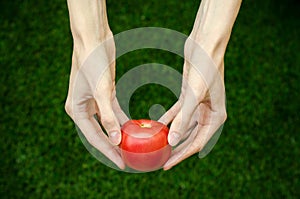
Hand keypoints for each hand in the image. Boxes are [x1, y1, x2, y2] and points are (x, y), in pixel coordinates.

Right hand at [65, 32, 128, 169]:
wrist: (93, 39)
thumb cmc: (92, 62)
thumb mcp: (100, 91)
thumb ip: (107, 116)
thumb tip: (115, 140)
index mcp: (76, 110)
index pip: (94, 138)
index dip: (108, 152)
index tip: (122, 164)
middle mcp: (83, 108)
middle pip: (101, 133)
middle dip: (114, 147)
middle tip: (128, 159)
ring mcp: (94, 101)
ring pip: (109, 123)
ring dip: (120, 133)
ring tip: (132, 147)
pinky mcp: (105, 94)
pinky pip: (115, 111)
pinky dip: (123, 119)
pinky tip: (133, 127)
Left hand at [159, 37, 226, 169]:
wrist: (205, 45)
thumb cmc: (205, 68)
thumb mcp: (193, 96)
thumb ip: (184, 120)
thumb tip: (172, 142)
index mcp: (216, 117)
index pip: (197, 143)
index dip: (181, 156)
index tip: (166, 165)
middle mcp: (209, 113)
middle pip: (190, 137)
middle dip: (176, 149)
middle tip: (161, 160)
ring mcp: (199, 105)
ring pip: (184, 126)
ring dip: (171, 135)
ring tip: (158, 146)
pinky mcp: (189, 96)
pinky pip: (178, 112)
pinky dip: (168, 118)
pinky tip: (158, 125)